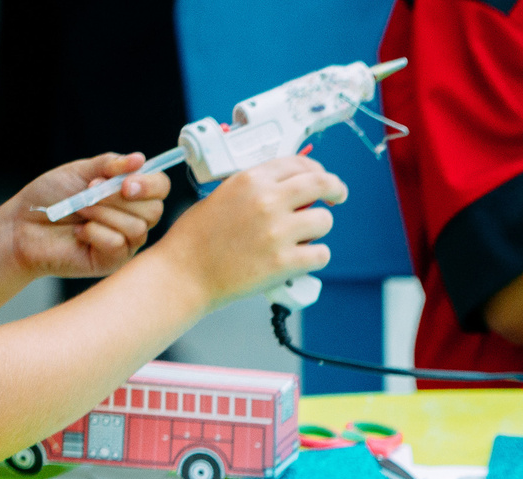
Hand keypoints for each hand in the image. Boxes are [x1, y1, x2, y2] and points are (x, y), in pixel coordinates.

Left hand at [1, 152, 171, 279]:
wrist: (22, 225)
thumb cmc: (48, 198)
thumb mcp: (79, 172)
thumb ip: (109, 164)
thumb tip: (139, 159)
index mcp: (129, 195)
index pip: (161, 187)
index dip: (150, 185)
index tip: (125, 183)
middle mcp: (133, 219)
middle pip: (153, 210)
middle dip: (117, 199)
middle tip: (89, 192)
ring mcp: (126, 242)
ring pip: (136, 227)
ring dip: (101, 214)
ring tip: (78, 211)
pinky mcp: (113, 260)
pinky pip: (118, 244)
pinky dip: (94, 233)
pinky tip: (78, 233)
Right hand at [155, 155, 346, 309]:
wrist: (184, 272)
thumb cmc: (197, 238)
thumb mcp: (223, 195)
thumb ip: (255, 189)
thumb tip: (286, 190)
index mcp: (250, 180)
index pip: (297, 164)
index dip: (316, 169)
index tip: (322, 176)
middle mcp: (267, 200)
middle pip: (321, 184)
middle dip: (335, 189)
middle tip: (337, 196)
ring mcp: (277, 232)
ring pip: (324, 221)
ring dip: (319, 228)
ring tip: (304, 237)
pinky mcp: (284, 262)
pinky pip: (321, 254)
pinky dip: (316, 256)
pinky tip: (303, 258)